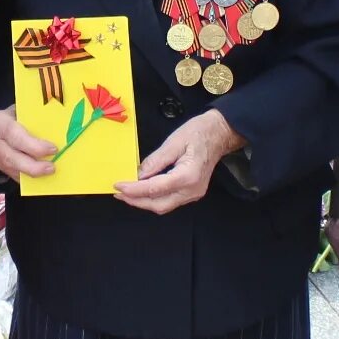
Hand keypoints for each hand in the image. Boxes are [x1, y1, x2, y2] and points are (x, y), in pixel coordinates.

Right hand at [0, 106, 59, 181]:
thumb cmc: (16, 115)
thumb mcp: (23, 111)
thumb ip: (36, 119)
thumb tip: (61, 127)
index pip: (14, 135)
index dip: (33, 145)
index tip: (52, 149)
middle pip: (11, 157)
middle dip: (33, 166)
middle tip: (52, 167)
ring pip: (12, 169)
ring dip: (32, 173)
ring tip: (49, 172)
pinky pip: (13, 175)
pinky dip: (28, 177)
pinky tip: (41, 177)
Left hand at [115, 110, 241, 214]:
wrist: (219, 134)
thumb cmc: (198, 133)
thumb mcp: (174, 142)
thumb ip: (155, 161)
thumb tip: (138, 175)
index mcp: (188, 176)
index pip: (155, 189)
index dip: (134, 189)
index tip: (118, 185)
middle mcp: (192, 190)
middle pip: (159, 205)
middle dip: (136, 201)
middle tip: (118, 193)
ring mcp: (194, 194)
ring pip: (164, 206)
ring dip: (143, 202)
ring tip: (127, 193)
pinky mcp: (192, 193)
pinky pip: (169, 201)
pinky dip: (154, 198)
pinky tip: (142, 191)